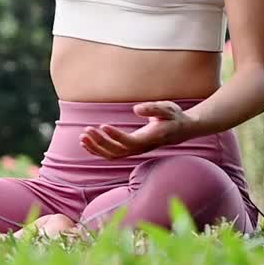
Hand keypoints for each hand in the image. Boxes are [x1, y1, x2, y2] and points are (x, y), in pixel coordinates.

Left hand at [79, 101, 200, 159]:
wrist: (181, 130)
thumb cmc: (173, 117)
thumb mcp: (167, 109)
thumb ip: (152, 109)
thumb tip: (135, 109)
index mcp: (150, 139)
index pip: (130, 142)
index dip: (115, 136)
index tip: (102, 125)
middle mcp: (141, 148)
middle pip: (117, 151)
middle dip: (100, 142)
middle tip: (87, 130)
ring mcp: (135, 151)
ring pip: (112, 156)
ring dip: (96, 148)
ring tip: (82, 136)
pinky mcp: (130, 150)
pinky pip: (112, 155)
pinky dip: (98, 150)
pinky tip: (86, 142)